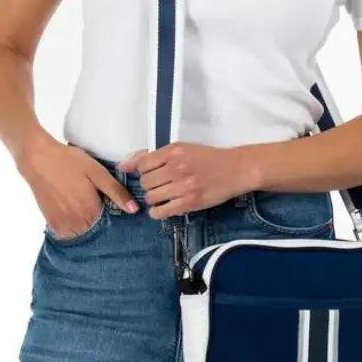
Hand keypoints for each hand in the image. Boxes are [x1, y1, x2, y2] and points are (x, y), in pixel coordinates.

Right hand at [16, 131, 140, 236]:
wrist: (37, 159)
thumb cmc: (69, 161)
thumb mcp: (97, 172)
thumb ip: (116, 192)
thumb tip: (134, 210)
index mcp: (91, 211)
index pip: (110, 223)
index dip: (112, 212)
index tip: (108, 201)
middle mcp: (76, 223)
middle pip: (96, 229)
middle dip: (99, 218)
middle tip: (93, 197)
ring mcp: (62, 225)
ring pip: (82, 231)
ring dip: (86, 221)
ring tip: (81, 199)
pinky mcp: (51, 223)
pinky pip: (68, 231)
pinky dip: (74, 222)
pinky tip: (71, 204)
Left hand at [117, 142, 251, 219]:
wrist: (235, 169)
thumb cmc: (209, 158)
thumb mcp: (183, 149)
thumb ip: (155, 155)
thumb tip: (126, 164)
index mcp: (174, 152)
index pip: (142, 164)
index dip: (142, 170)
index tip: (147, 173)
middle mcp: (177, 168)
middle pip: (145, 182)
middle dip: (149, 185)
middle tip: (158, 185)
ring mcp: (183, 186)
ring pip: (151, 197)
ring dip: (153, 198)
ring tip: (162, 195)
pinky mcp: (190, 202)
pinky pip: (161, 211)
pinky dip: (157, 212)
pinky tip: (162, 208)